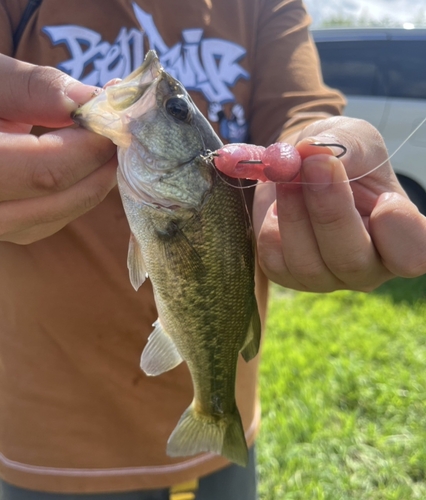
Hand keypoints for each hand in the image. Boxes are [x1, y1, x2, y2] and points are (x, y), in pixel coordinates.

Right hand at [0, 54, 116, 243]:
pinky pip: (46, 220)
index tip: (113, 121)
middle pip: (56, 200)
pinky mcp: (1, 226)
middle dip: (99, 165)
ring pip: (56, 215)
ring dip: (91, 181)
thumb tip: (89, 101)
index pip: (44, 171)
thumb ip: (32, 88)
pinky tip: (82, 165)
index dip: (89, 149)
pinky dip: (73, 193)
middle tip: (117, 133)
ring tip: (103, 145)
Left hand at [253, 116, 425, 291]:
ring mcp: (327, 276)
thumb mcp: (352, 137)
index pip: (414, 255)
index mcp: (400, 237)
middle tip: (314, 166)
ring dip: (293, 213)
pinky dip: (270, 227)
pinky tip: (277, 207)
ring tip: (287, 176)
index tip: (385, 200)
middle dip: (329, 212)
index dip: (400, 233)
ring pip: (308, 264)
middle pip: (351, 262)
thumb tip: (313, 153)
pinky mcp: (289, 275)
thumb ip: (340, 144)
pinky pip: (275, 261)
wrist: (302, 165)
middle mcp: (367, 265)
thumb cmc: (341, 155)